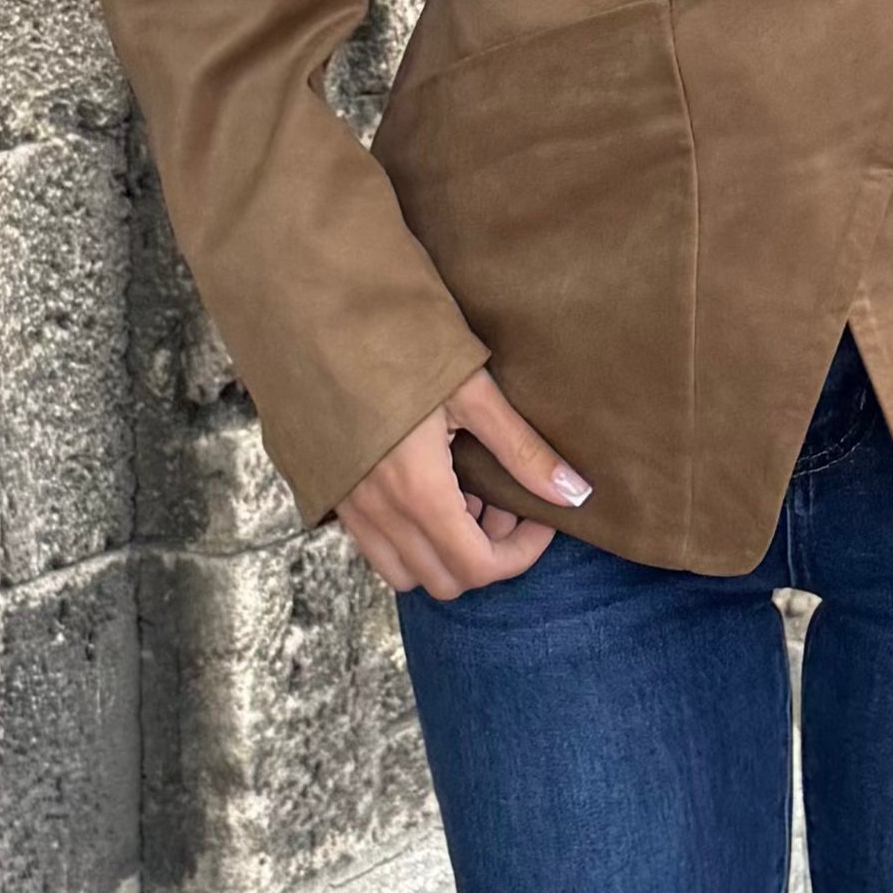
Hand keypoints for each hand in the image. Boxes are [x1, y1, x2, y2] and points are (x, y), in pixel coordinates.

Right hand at [336, 364, 591, 599]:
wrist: (318, 311)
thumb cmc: (398, 340)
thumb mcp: (471, 389)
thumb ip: (522, 450)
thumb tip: (574, 494)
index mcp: (419, 489)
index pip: (478, 567)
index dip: (521, 554)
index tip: (538, 517)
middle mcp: (379, 511)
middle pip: (444, 581)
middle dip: (487, 555)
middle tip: (505, 505)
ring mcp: (349, 507)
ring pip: (405, 573)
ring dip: (445, 552)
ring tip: (467, 499)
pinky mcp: (333, 494)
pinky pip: (375, 548)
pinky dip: (410, 540)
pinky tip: (428, 489)